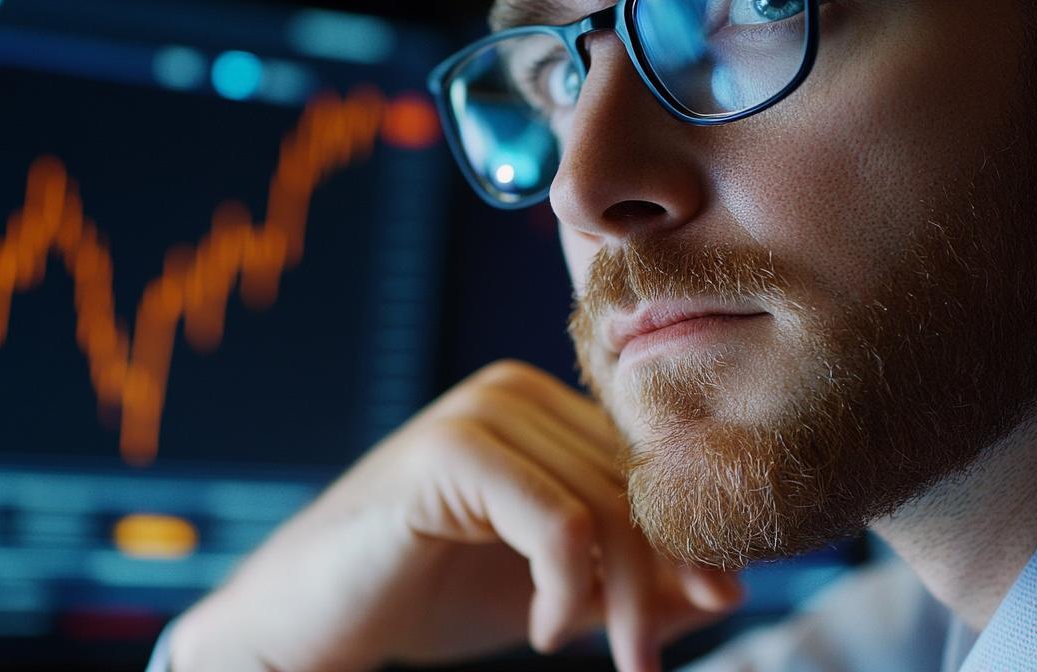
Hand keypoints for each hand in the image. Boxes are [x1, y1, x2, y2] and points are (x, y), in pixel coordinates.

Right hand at [169, 360, 743, 671]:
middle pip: (635, 483)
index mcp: (539, 406)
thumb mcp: (552, 593)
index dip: (687, 534)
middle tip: (647, 660)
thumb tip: (729, 584)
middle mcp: (513, 390)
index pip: (646, 462)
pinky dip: (567, 590)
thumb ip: (630, 581)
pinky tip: (539, 630)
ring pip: (608, 505)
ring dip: (622, 599)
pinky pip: (559, 523)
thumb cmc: (424, 596)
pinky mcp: (450, 450)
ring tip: (610, 656)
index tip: (716, 602)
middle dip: (662, 580)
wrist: (308, 620)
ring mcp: (479, 413)